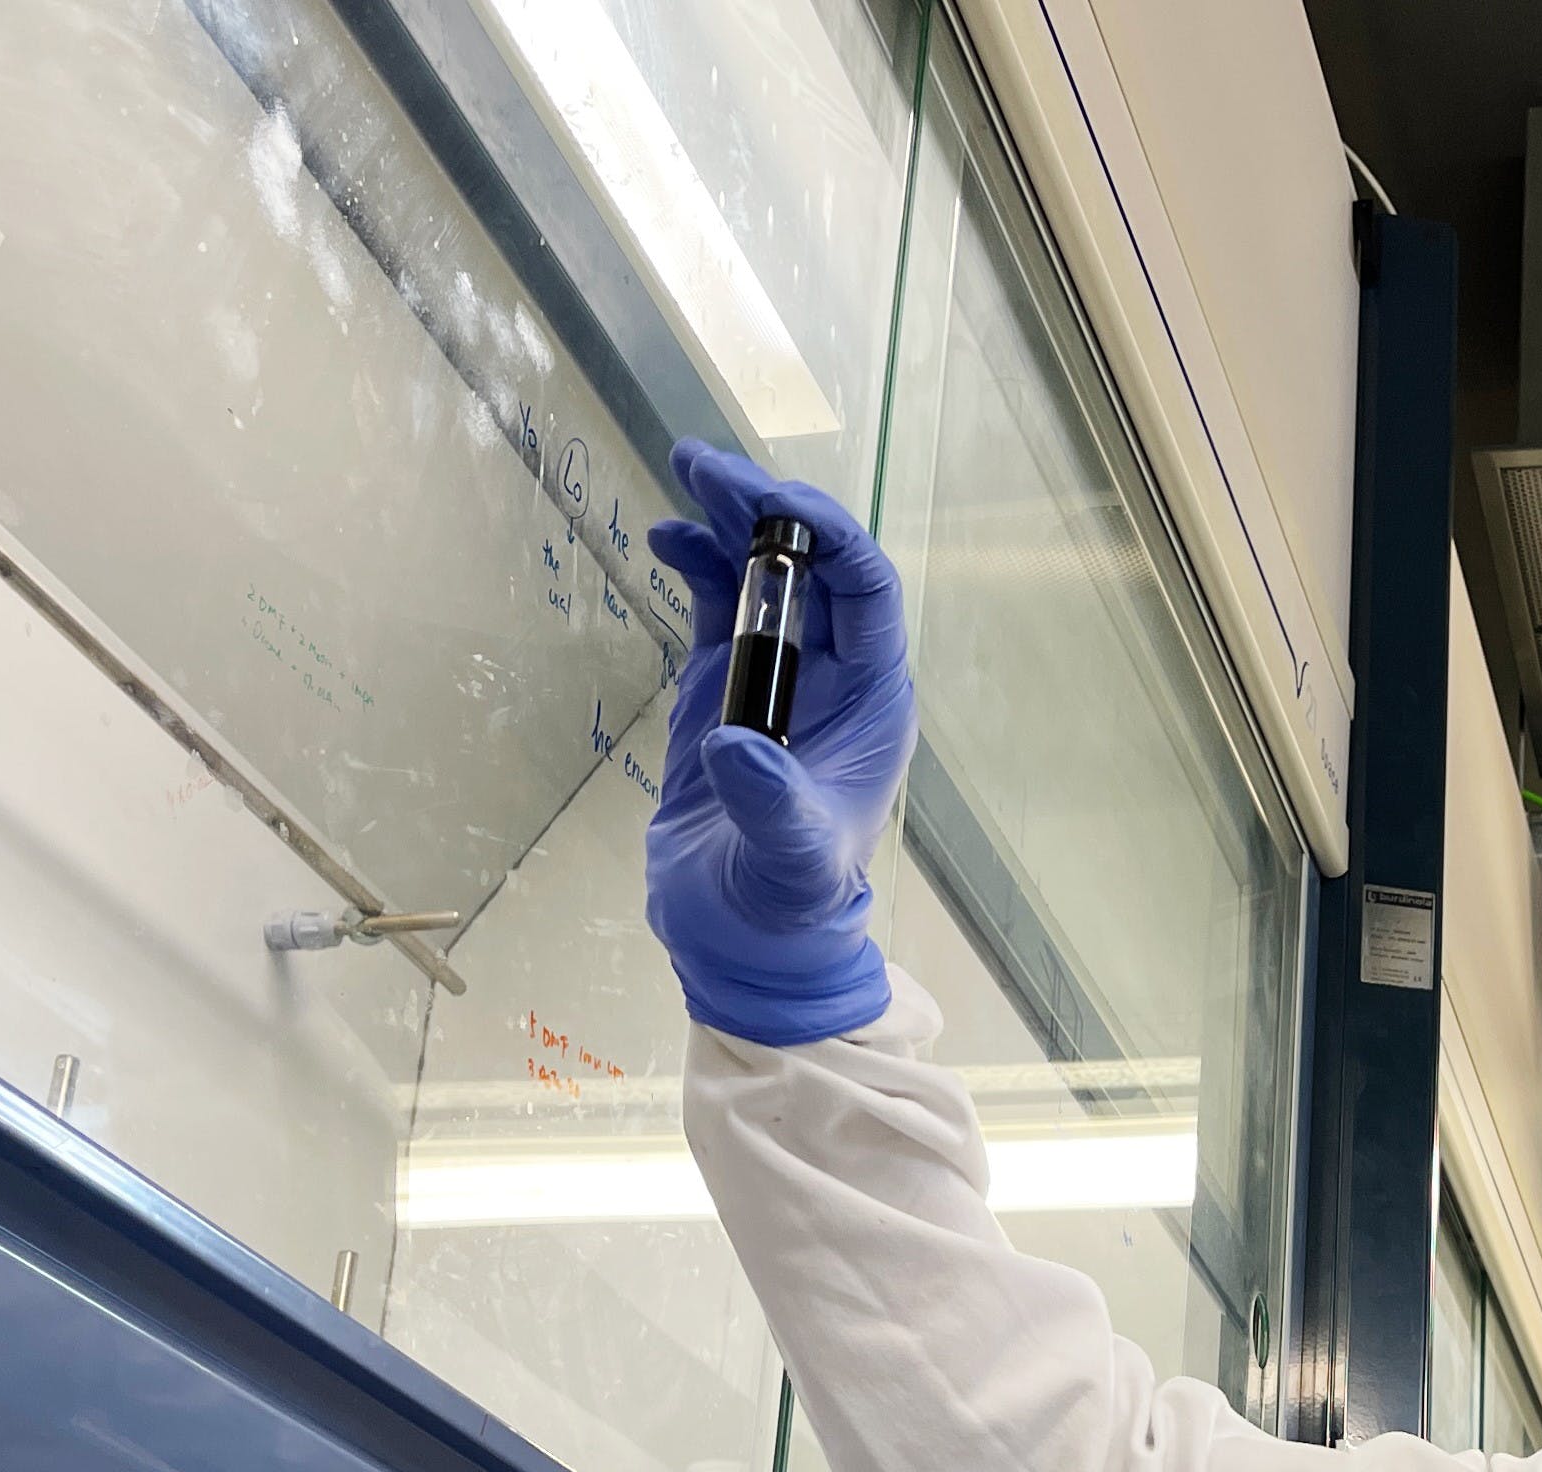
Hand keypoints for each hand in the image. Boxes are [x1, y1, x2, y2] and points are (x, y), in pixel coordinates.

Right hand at [642, 440, 917, 1044]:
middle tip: (704, 466)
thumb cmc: (786, 902)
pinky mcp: (728, 686)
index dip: (829, 538)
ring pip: (765, 573)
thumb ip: (770, 804)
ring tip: (683, 473)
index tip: (776, 506)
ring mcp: (780, 674)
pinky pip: (721, 605)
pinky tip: (667, 539)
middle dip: (766, 510)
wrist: (741, 934)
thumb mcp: (788, 860)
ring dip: (729, 522)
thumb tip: (735, 745)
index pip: (867, 592)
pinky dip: (698, 565)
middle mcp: (835, 674)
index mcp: (873, 700)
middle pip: (813, 563)